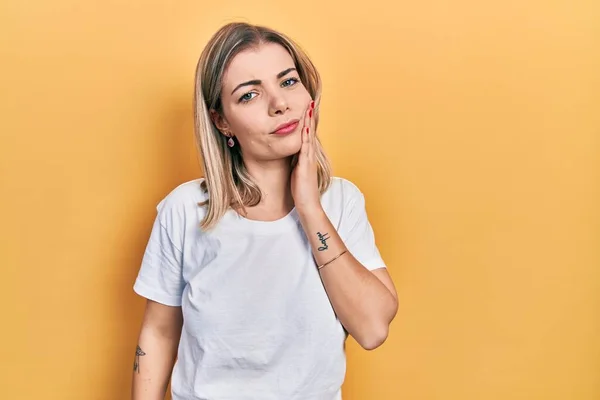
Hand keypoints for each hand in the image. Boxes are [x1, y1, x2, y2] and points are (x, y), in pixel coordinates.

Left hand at [291, 100, 320, 214]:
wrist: (308, 204)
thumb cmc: (301, 190)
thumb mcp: (296, 171)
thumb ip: (295, 161)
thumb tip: (291, 153)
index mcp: (307, 156)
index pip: (308, 135)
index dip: (307, 121)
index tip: (306, 108)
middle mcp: (310, 155)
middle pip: (311, 131)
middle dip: (310, 117)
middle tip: (311, 101)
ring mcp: (309, 159)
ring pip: (309, 136)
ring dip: (309, 121)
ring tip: (309, 107)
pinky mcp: (306, 165)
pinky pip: (305, 147)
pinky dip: (305, 136)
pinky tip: (304, 126)